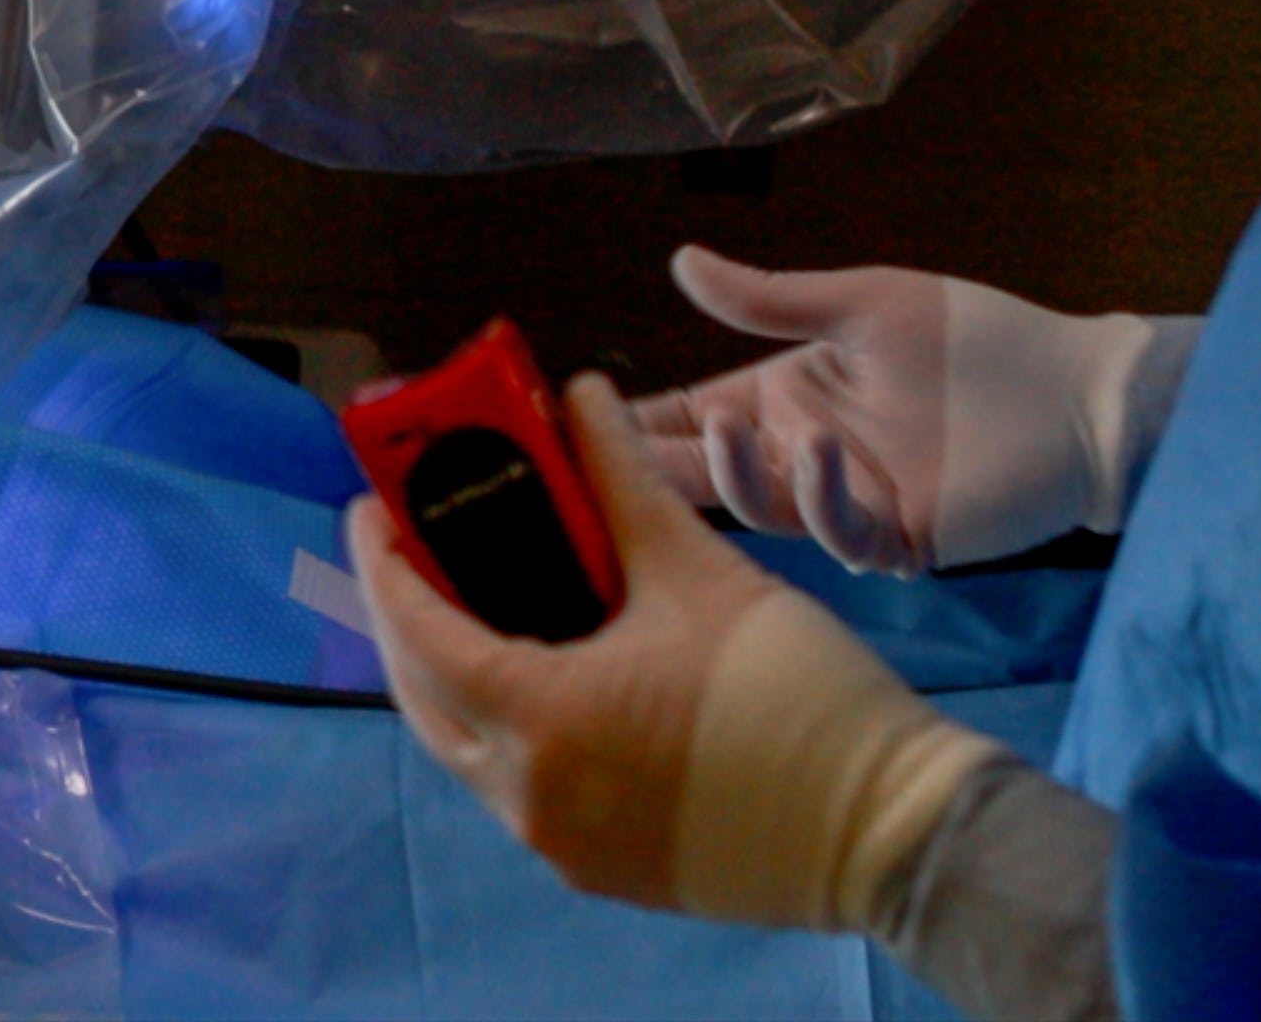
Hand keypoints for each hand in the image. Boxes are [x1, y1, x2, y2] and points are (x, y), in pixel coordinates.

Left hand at [353, 372, 999, 930]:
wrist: (890, 827)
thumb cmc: (798, 697)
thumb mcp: (699, 571)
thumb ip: (622, 477)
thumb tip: (581, 394)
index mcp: (538, 720)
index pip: (415, 631)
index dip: (382, 560)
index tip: (371, 504)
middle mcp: (528, 797)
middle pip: (425, 695)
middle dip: (408, 616)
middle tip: (415, 546)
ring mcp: (562, 844)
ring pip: (468, 748)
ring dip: (457, 672)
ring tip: (473, 598)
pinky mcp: (603, 868)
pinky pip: (521, 788)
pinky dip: (508, 725)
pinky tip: (538, 671)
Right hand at [631, 248, 1183, 575]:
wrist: (1077, 398)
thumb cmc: (977, 341)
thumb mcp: (863, 302)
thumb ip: (768, 299)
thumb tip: (678, 262)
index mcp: (780, 397)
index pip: (679, 418)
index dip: (624, 424)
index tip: (562, 422)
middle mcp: (798, 455)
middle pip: (699, 474)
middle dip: (644, 469)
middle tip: (596, 459)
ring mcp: (843, 502)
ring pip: (757, 509)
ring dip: (735, 475)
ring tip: (733, 429)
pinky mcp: (896, 537)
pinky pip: (838, 531)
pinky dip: (819, 496)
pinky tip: (821, 451)